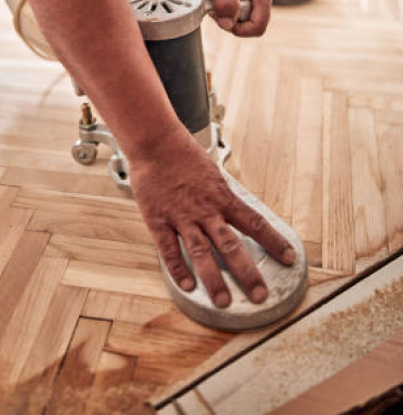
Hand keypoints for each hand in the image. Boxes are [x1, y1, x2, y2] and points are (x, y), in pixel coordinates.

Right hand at [130, 128, 294, 306]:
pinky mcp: (158, 220)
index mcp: (222, 197)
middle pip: (231, 245)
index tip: (288, 258)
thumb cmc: (184, 156)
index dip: (274, 241)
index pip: (255, 222)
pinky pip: (170, 249)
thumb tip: (237, 215)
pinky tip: (188, 286)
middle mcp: (205, 210)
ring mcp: (182, 217)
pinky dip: (179, 269)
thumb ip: (222, 198)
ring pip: (201, 253)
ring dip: (214, 279)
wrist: (155, 142)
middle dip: (247, 273)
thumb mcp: (212, 174)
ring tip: (224, 301)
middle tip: (260, 295)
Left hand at [194, 0, 272, 36]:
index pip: (258, 27)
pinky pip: (230, 15)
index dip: (240, 30)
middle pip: (247, 26)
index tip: (224, 18)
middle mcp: (259, 0)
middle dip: (229, 21)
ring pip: (237, 22)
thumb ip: (226, 4)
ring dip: (222, 15)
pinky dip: (219, 11)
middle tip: (216, 5)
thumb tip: (228, 25)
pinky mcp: (239, 1)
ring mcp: (250, 1)